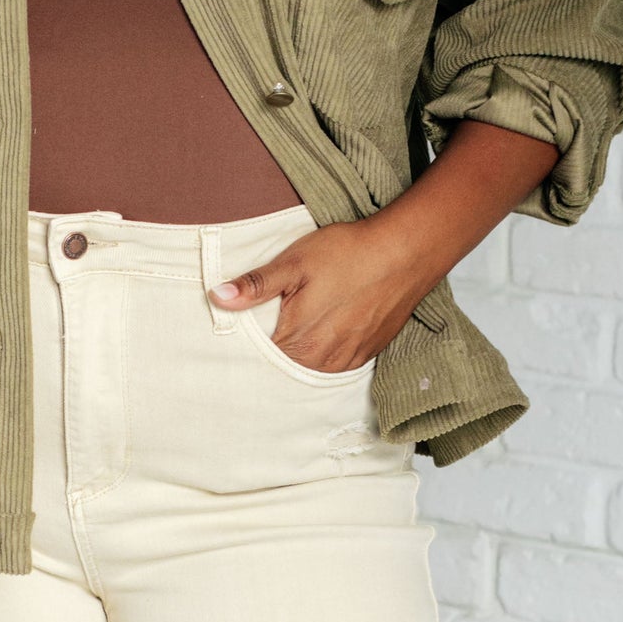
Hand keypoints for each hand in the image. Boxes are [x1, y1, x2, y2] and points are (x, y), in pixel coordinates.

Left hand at [209, 217, 430, 371]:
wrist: (405, 252)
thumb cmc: (348, 253)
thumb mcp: (293, 263)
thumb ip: (255, 285)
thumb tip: (217, 297)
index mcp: (298, 343)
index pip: (259, 361)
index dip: (246, 350)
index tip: (236, 340)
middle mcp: (322, 361)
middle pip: (284, 369)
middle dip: (271, 355)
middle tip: (265, 333)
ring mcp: (347, 360)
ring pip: (309, 369)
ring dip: (299, 356)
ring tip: (294, 332)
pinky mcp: (365, 354)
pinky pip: (334, 365)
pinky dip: (322, 355)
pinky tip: (320, 334)